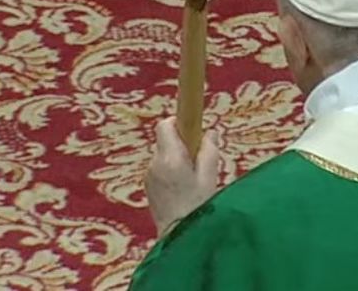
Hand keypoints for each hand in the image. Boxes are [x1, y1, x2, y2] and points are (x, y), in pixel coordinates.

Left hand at [145, 117, 221, 235]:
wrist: (178, 236)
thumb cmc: (197, 206)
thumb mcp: (210, 177)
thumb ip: (210, 151)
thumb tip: (210, 133)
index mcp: (171, 158)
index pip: (165, 125)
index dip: (177, 121)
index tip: (190, 126)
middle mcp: (155, 163)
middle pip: (164, 139)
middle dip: (180, 142)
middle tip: (196, 158)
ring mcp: (149, 174)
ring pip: (162, 154)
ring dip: (175, 158)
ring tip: (190, 178)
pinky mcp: (147, 184)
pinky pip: (159, 168)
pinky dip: (169, 170)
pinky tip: (181, 187)